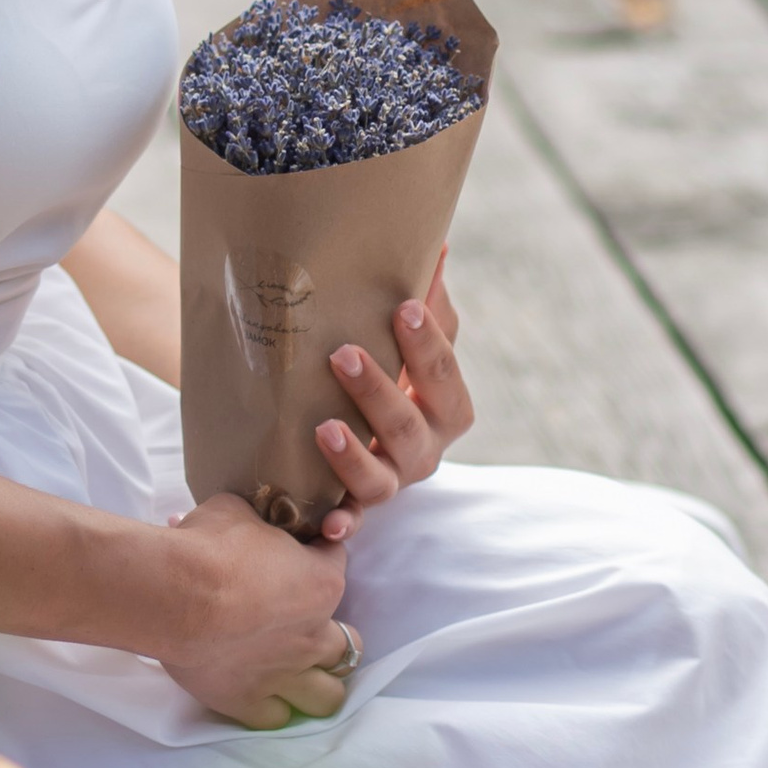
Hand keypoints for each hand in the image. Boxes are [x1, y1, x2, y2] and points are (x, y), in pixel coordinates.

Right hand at [150, 493, 358, 728]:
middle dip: (332, 634)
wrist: (174, 593)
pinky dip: (273, 706)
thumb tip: (244, 517)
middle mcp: (313, 634)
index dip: (318, 558)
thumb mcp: (239, 510)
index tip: (297, 554)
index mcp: (322, 583)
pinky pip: (277, 718)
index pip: (336, 564)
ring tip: (295, 671)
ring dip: (317, 682)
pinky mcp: (248, 701)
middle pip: (350, 645)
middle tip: (303, 622)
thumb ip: (256, 520)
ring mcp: (285, 674)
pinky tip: (259, 692)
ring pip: (328, 696)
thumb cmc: (210, 544)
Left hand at [314, 252, 473, 523]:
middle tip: (342, 355)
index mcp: (446, 408)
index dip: (427, 343)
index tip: (402, 306)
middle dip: (379, 391)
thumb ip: (426, 302)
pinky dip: (343, 525)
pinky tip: (327, 524)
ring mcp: (390, 483)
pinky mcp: (355, 509)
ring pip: (380, 478)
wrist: (359, 439)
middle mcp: (424, 450)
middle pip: (409, 426)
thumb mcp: (407, 345)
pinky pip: (351, 522)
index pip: (442, 374)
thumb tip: (436, 241)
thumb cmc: (392, 378)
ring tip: (322, 427)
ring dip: (353, 456)